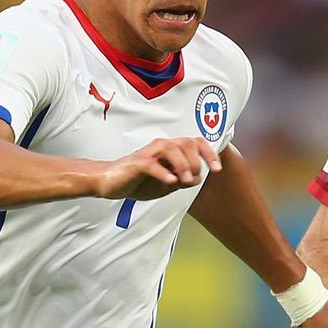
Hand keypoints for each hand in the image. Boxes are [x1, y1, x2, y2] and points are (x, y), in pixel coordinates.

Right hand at [94, 136, 221, 199]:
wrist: (110, 183)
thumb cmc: (138, 181)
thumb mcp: (166, 185)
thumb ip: (182, 181)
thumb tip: (197, 179)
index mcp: (171, 150)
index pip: (195, 143)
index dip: (209, 153)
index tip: (217, 169)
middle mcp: (161, 147)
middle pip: (186, 143)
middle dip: (195, 161)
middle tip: (193, 179)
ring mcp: (149, 154)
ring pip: (171, 149)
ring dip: (183, 165)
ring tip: (185, 181)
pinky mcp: (136, 164)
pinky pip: (152, 165)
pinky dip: (164, 173)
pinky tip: (171, 182)